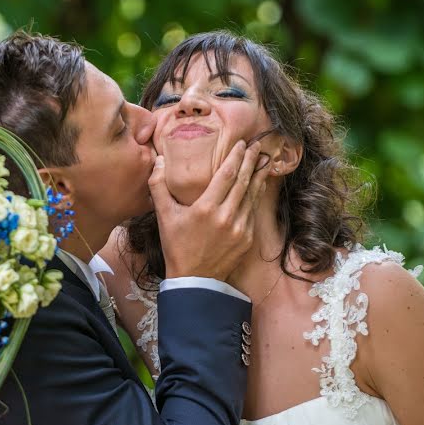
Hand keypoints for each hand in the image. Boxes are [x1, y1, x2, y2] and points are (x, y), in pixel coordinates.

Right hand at [149, 140, 270, 281]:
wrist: (194, 280)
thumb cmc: (177, 246)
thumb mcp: (164, 216)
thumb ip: (158, 186)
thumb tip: (159, 161)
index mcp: (206, 208)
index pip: (227, 174)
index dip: (237, 157)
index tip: (243, 144)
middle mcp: (227, 216)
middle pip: (244, 181)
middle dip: (252, 161)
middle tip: (259, 145)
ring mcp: (240, 228)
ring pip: (252, 196)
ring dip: (259, 176)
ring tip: (265, 161)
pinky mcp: (247, 239)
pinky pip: (253, 211)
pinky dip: (256, 196)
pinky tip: (258, 187)